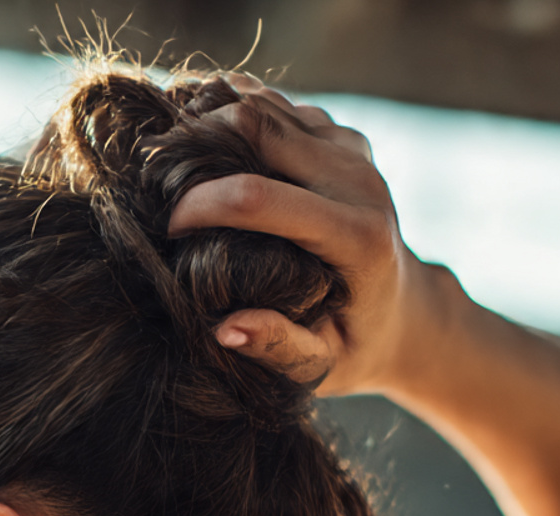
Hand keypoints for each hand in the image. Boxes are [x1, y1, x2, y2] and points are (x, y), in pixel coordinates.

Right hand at [168, 76, 445, 397]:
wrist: (402, 312)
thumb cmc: (353, 348)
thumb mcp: (320, 366)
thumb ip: (278, 348)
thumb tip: (226, 328)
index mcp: (357, 238)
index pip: (259, 197)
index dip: (201, 204)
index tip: (169, 229)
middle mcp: (360, 182)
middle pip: (256, 127)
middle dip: (194, 148)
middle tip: (157, 186)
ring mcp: (354, 151)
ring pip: (261, 105)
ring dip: (207, 125)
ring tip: (171, 166)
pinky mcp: (342, 137)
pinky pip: (273, 106)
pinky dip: (229, 117)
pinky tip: (201, 149)